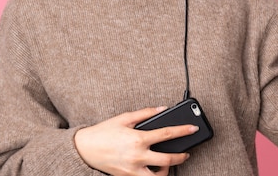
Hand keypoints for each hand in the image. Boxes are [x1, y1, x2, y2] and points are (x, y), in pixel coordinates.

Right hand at [74, 106, 196, 175]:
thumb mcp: (124, 118)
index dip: (182, 131)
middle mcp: (137, 156)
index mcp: (138, 139)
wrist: (84, 149)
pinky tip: (155, 169)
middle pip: (168, 160)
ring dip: (167, 171)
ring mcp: (133, 170)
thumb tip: (163, 109)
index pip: (166, 134)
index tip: (193, 129)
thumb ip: (146, 113)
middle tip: (186, 153)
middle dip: (181, 157)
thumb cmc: (104, 132)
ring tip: (169, 164)